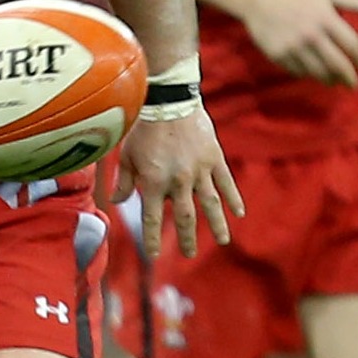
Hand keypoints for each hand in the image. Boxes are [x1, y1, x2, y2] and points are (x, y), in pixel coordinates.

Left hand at [111, 110, 244, 258]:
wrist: (168, 102)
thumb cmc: (142, 129)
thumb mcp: (126, 155)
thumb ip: (124, 181)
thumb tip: (117, 202)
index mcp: (153, 182)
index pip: (152, 218)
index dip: (151, 239)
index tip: (152, 256)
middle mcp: (178, 182)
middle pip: (185, 217)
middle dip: (186, 238)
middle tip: (189, 254)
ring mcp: (199, 171)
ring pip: (211, 205)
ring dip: (217, 225)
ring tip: (222, 241)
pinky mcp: (214, 159)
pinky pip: (226, 183)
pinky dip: (234, 199)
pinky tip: (239, 213)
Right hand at [237, 0, 357, 86]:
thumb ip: (354, 0)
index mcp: (327, 19)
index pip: (352, 46)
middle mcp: (312, 35)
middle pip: (338, 65)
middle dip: (349, 78)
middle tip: (353, 85)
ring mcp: (294, 47)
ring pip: (318, 72)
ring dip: (329, 80)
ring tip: (334, 82)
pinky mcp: (278, 54)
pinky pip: (298, 71)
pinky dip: (307, 74)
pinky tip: (312, 72)